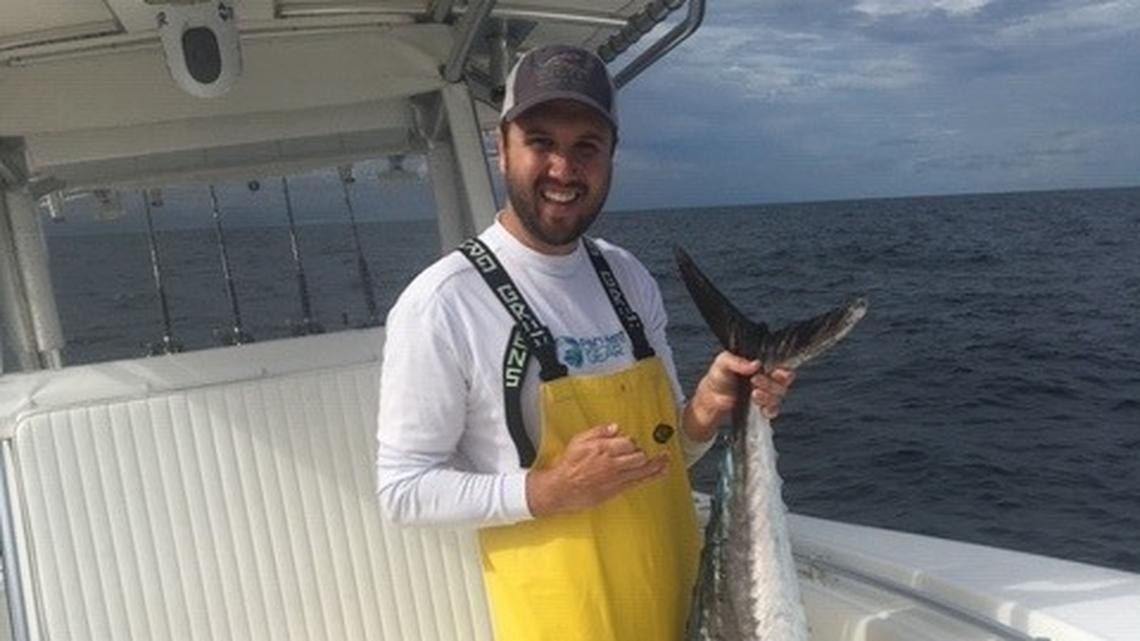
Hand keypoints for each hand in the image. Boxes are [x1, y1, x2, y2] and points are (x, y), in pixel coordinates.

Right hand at [526, 423, 668, 516]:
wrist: (563, 488)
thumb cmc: (569, 465)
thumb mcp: (579, 441)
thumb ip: (598, 432)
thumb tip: (614, 427)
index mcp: (603, 448)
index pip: (627, 441)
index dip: (630, 442)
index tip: (628, 443)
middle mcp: (612, 462)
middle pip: (638, 454)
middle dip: (640, 452)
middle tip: (641, 452)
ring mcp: (617, 477)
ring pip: (643, 468)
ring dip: (657, 462)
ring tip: (667, 458)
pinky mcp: (618, 488)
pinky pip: (640, 481)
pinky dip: (654, 475)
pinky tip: (663, 471)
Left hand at [683, 351, 795, 440]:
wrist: (711, 397)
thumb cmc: (719, 376)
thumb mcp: (723, 362)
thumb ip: (737, 360)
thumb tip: (755, 364)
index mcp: (762, 363)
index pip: (783, 363)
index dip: (785, 369)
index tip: (776, 372)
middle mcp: (768, 377)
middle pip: (783, 381)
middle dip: (770, 383)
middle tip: (755, 381)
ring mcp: (767, 393)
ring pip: (779, 395)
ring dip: (768, 396)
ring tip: (753, 394)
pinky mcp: (764, 407)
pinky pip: (774, 410)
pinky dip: (770, 409)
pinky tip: (761, 408)